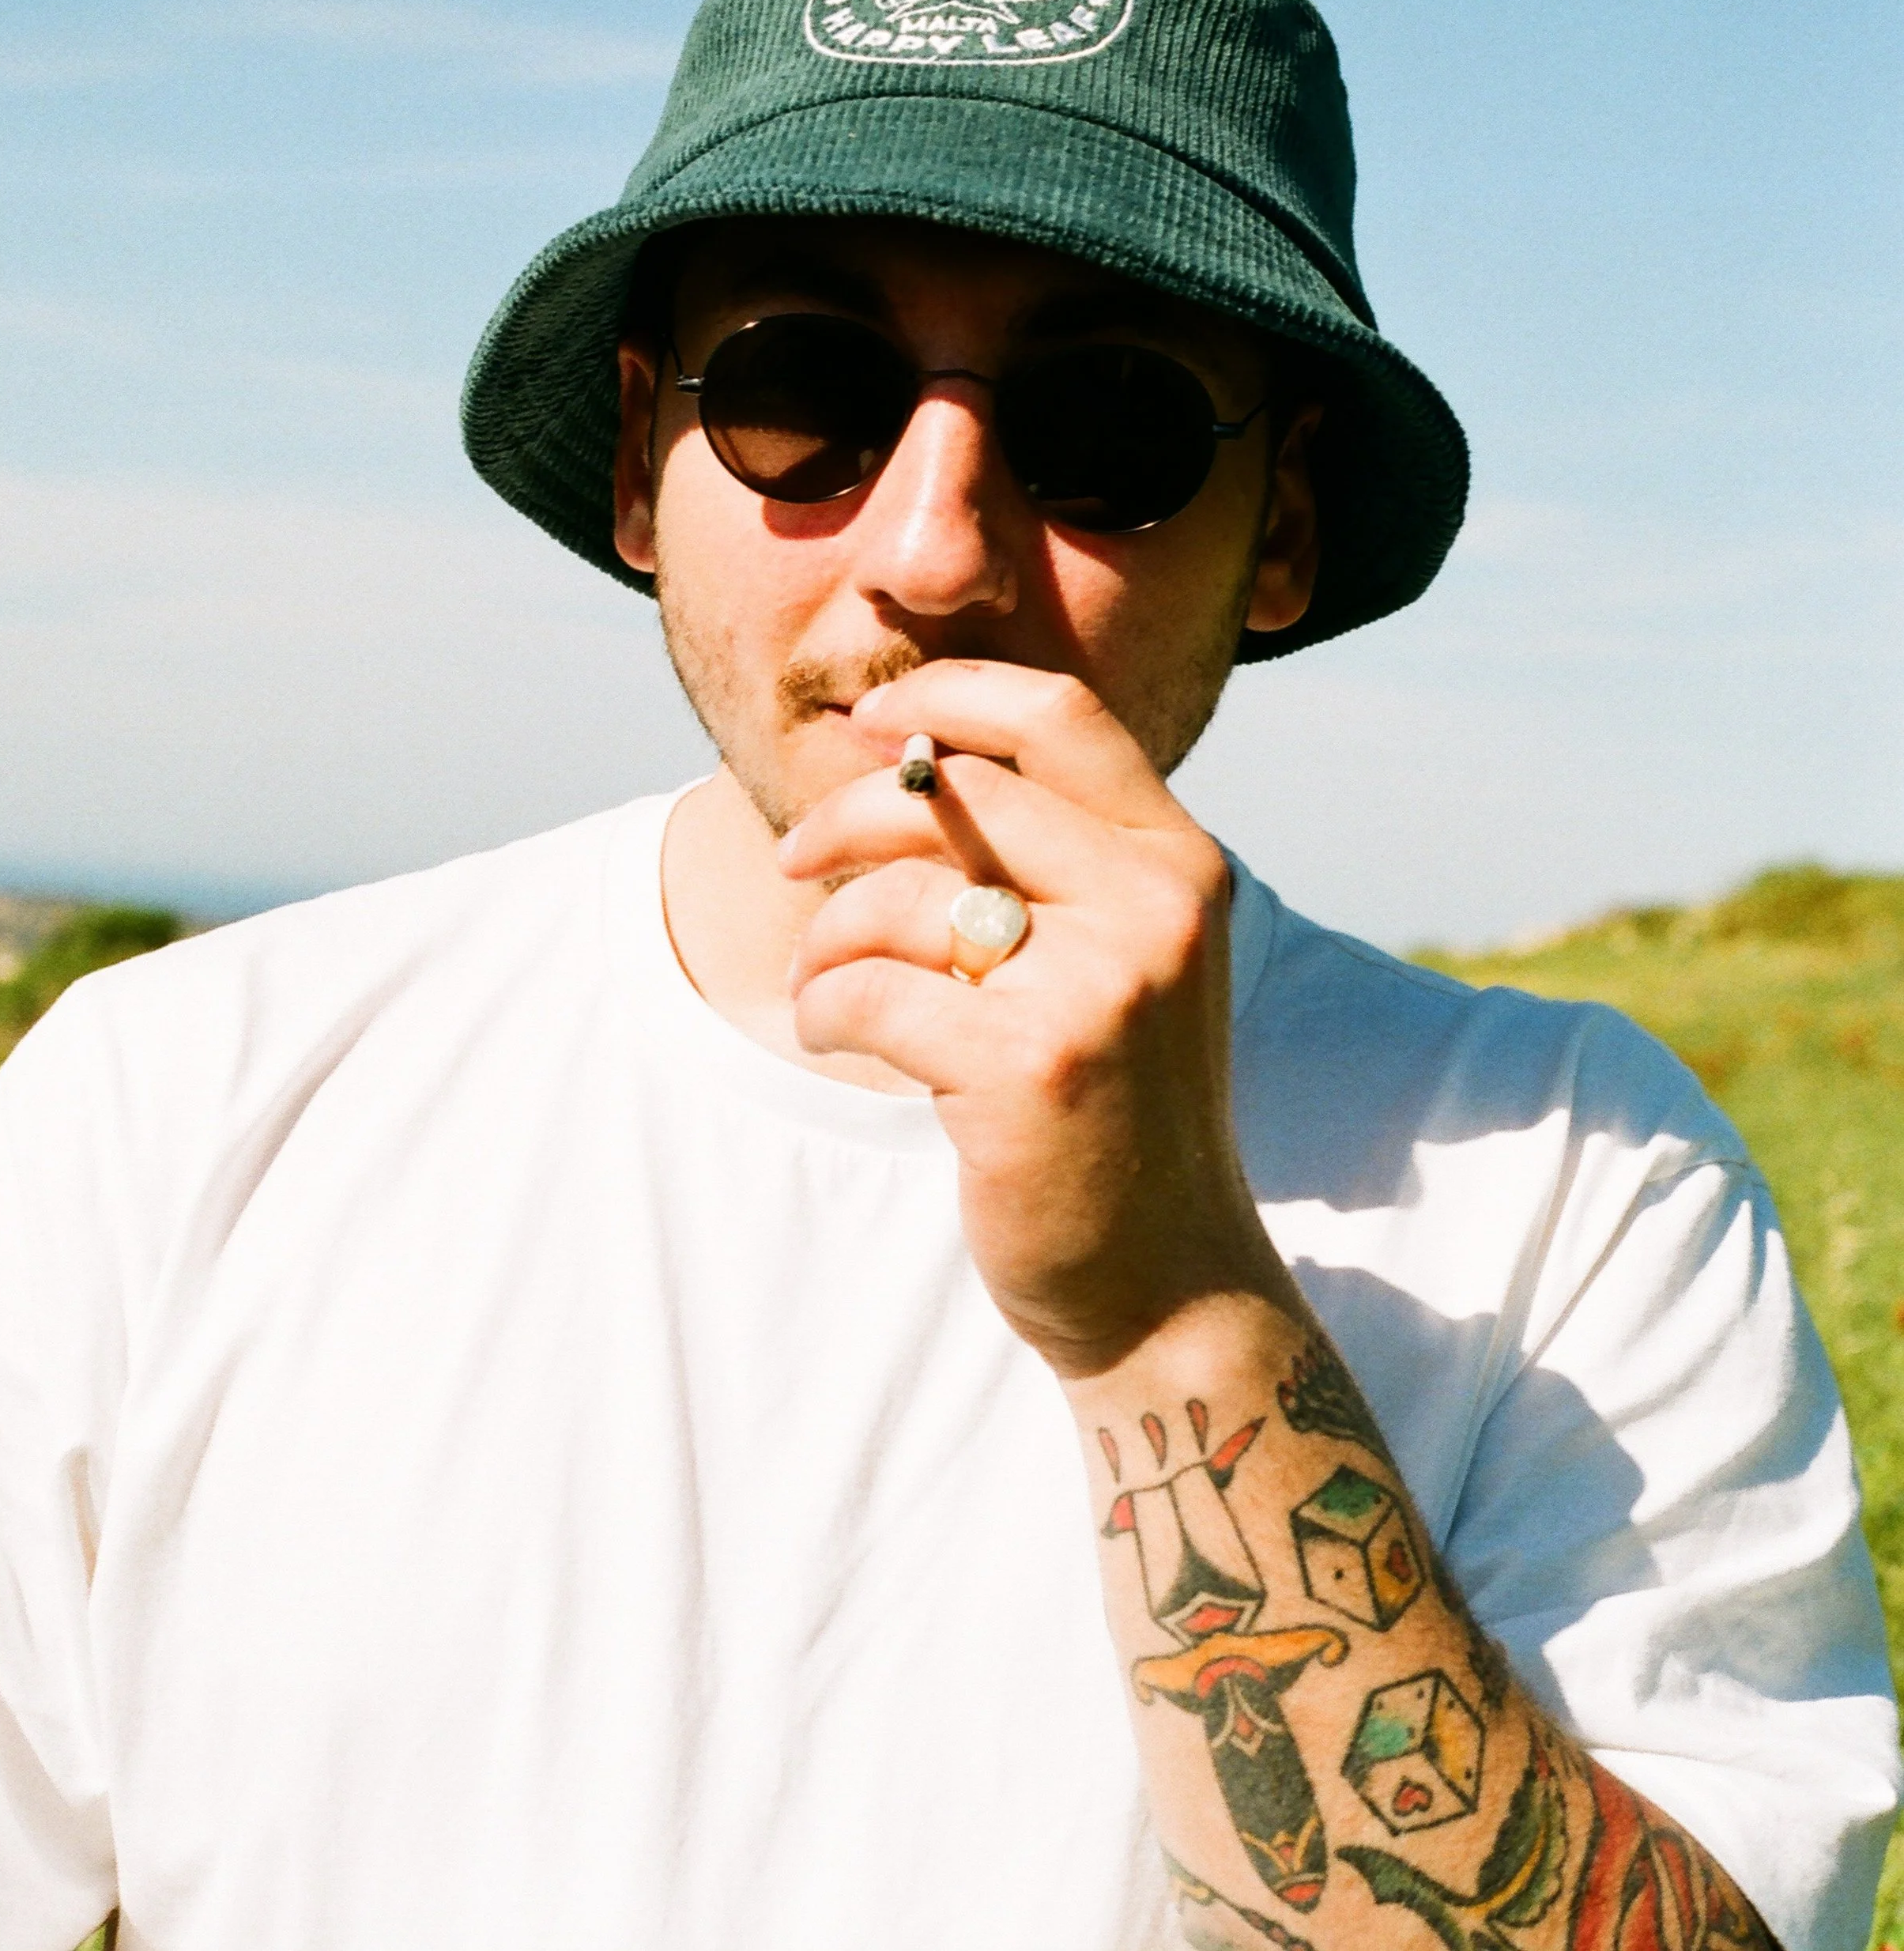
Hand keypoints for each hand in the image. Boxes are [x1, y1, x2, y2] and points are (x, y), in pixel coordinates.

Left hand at [775, 661, 1280, 1376]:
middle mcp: (1155, 908)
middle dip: (845, 819)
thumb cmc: (1119, 1111)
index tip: (871, 717)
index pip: (1060, 713)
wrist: (1169, 1284)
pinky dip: (823, 1006)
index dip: (949, 692)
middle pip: (955, 795)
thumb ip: (1053, 862)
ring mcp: (1100, 988)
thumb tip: (906, 761)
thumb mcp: (1121, 960)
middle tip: (795, 861)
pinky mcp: (1030, 1068)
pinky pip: (871, 992)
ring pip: (899, 900)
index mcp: (1180, 863)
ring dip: (825, 938)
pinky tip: (830, 1030)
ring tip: (820, 984)